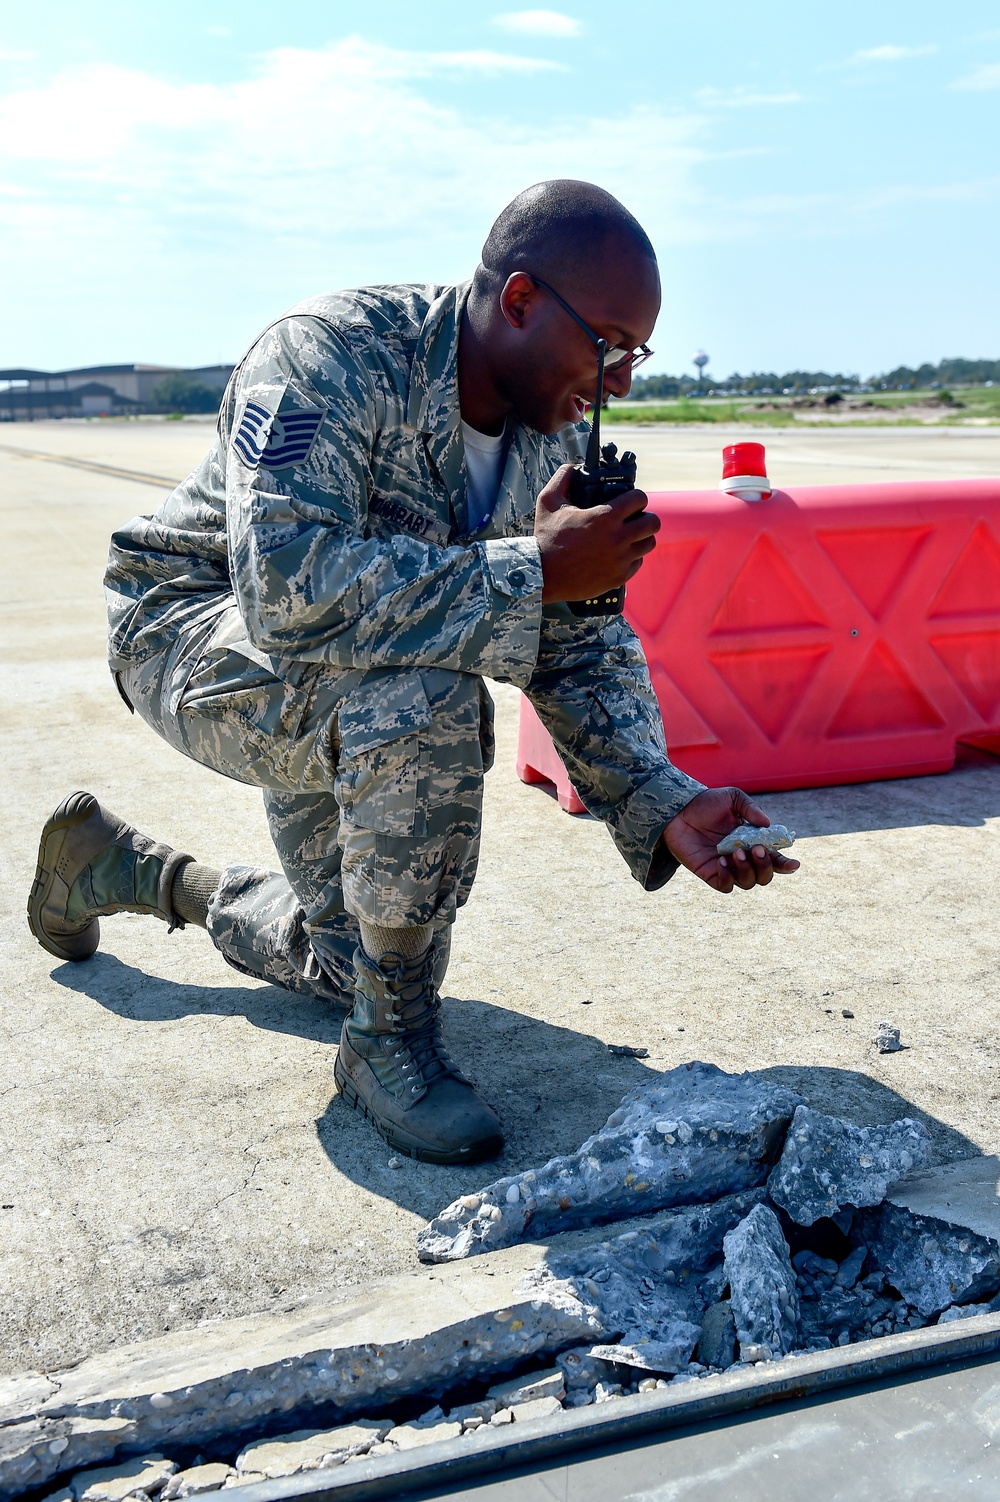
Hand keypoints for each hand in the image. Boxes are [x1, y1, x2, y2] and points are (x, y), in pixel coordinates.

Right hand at [534, 463, 659, 603]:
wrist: (542, 575)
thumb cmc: (546, 538)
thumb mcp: (548, 501)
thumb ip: (563, 477)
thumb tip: (575, 466)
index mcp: (605, 517)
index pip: (639, 499)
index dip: (636, 497)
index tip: (630, 501)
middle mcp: (617, 538)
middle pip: (652, 522)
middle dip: (645, 517)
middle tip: (634, 519)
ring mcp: (620, 559)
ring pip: (648, 543)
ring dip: (641, 537)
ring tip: (630, 536)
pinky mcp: (619, 577)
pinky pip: (638, 563)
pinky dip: (632, 557)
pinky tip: (620, 554)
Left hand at [663, 787, 799, 892]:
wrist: (678, 810)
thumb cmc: (706, 803)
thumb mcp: (732, 798)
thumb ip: (750, 809)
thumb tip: (767, 824)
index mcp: (753, 842)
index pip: (774, 858)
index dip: (786, 864)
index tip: (793, 864)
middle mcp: (743, 858)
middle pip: (765, 876)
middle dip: (765, 866)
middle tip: (756, 849)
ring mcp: (727, 867)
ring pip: (748, 883)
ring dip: (747, 870)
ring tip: (736, 852)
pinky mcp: (710, 873)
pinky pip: (725, 886)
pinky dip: (727, 877)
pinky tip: (720, 860)